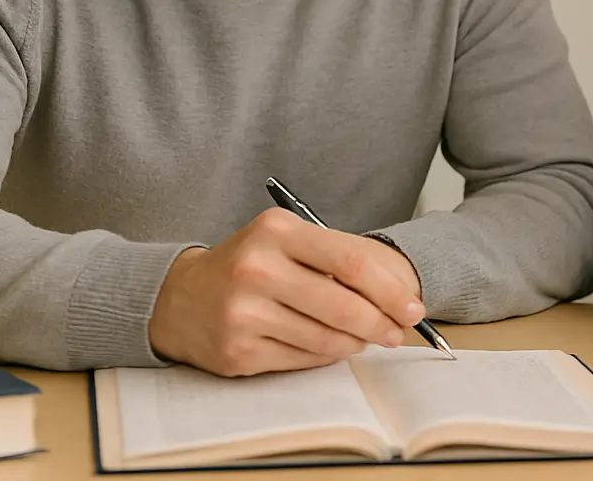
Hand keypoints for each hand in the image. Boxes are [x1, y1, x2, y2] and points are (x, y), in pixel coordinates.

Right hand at [149, 209, 426, 375]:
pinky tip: (332, 347)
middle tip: (398, 332)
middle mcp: (257, 269)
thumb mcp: (286, 239)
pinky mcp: (237, 351)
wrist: (179, 297)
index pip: (351, 261)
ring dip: (357, 343)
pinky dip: (326, 356)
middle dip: (382, 324)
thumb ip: (338, 256)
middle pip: (343, 305)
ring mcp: (244, 313)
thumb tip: (397, 294)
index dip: (391, 290)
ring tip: (367, 338)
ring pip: (326, 339)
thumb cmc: (248, 264)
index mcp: (276, 232)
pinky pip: (302, 359)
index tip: (413, 307)